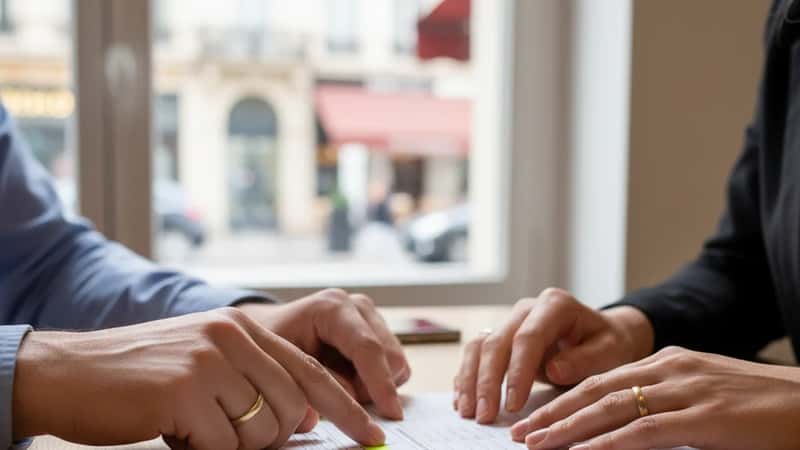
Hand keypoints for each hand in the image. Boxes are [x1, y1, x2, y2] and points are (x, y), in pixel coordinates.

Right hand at [12, 307, 384, 449]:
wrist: (73, 371)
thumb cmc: (142, 375)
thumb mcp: (207, 361)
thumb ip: (256, 378)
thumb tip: (306, 416)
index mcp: (243, 327)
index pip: (311, 372)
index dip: (346, 407)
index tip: (371, 434)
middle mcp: (232, 336)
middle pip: (294, 408)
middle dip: (274, 437)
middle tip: (229, 434)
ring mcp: (209, 361)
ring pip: (262, 431)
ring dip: (232, 444)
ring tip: (194, 425)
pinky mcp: (185, 391)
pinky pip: (222, 446)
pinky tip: (175, 430)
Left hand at [238, 289, 410, 419]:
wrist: (274, 328)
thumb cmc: (273, 344)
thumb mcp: (280, 366)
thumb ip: (307, 388)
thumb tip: (336, 414)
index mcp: (332, 308)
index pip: (367, 347)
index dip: (380, 383)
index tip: (391, 414)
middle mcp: (358, 306)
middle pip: (390, 357)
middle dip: (373, 388)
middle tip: (339, 401)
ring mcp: (372, 316)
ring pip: (396, 364)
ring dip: (374, 386)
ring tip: (340, 386)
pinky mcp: (380, 330)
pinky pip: (395, 366)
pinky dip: (377, 382)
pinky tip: (350, 379)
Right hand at [454, 288, 653, 423]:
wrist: (602, 336)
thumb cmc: (608, 344)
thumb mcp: (610, 352)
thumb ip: (585, 360)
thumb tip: (554, 369)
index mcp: (554, 305)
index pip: (528, 338)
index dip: (517, 371)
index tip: (514, 404)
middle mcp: (526, 309)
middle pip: (497, 342)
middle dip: (487, 381)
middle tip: (485, 416)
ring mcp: (510, 321)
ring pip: (479, 346)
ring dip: (470, 380)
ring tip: (467, 412)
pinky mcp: (500, 337)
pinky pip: (475, 354)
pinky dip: (467, 377)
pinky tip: (462, 400)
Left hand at [510, 346, 799, 449]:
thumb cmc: (756, 405)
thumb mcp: (701, 395)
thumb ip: (663, 403)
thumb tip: (622, 426)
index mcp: (665, 362)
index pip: (601, 380)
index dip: (563, 399)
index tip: (534, 417)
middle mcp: (668, 369)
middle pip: (595, 391)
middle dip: (554, 413)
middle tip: (521, 433)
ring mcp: (685, 390)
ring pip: (611, 408)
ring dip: (569, 428)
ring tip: (537, 444)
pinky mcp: (704, 416)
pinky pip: (645, 431)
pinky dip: (609, 444)